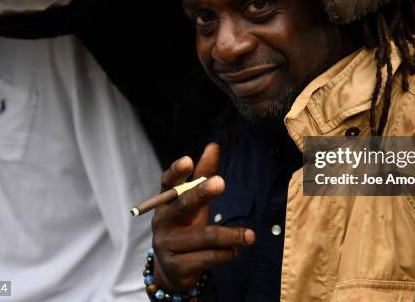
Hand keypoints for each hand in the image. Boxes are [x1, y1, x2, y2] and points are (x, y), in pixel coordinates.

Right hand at [151, 143, 254, 292]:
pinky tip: (236, 251)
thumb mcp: (194, 202)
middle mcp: (163, 221)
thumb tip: (214, 145)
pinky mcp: (176, 266)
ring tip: (251, 236)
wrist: (171, 270)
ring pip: (203, 236)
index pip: (168, 183)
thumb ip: (203, 174)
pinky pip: (206, 258)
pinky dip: (225, 254)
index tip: (188, 160)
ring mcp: (167, 245)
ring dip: (230, 235)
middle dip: (201, 193)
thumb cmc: (186, 226)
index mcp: (166, 202)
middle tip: (220, 182)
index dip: (177, 172)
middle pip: (183, 205)